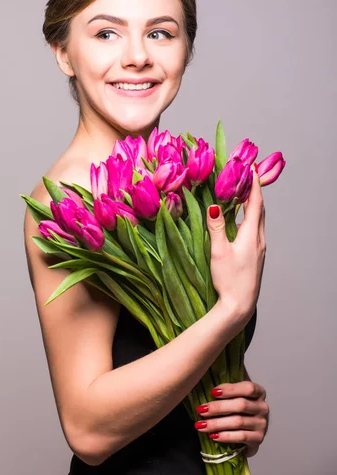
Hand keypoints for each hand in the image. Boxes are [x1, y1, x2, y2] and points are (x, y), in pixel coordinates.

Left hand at [194, 381, 269, 457]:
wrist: (248, 431)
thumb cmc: (237, 409)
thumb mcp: (235, 395)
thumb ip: (226, 389)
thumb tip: (205, 381)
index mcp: (259, 392)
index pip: (248, 388)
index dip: (230, 389)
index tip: (212, 392)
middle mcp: (262, 407)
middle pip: (241, 405)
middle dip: (218, 408)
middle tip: (201, 410)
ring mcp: (262, 424)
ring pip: (238, 422)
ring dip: (217, 423)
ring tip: (201, 425)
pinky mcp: (258, 439)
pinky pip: (241, 437)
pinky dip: (225, 436)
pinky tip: (213, 435)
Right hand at [207, 167, 265, 324]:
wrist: (240, 305)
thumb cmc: (230, 279)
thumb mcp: (219, 252)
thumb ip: (216, 227)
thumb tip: (214, 205)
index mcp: (252, 235)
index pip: (256, 203)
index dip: (254, 185)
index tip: (252, 169)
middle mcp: (259, 240)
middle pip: (260, 210)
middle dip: (254, 192)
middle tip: (246, 177)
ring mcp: (259, 249)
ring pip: (258, 221)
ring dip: (252, 205)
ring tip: (243, 194)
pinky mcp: (256, 257)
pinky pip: (255, 231)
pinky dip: (250, 218)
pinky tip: (241, 221)